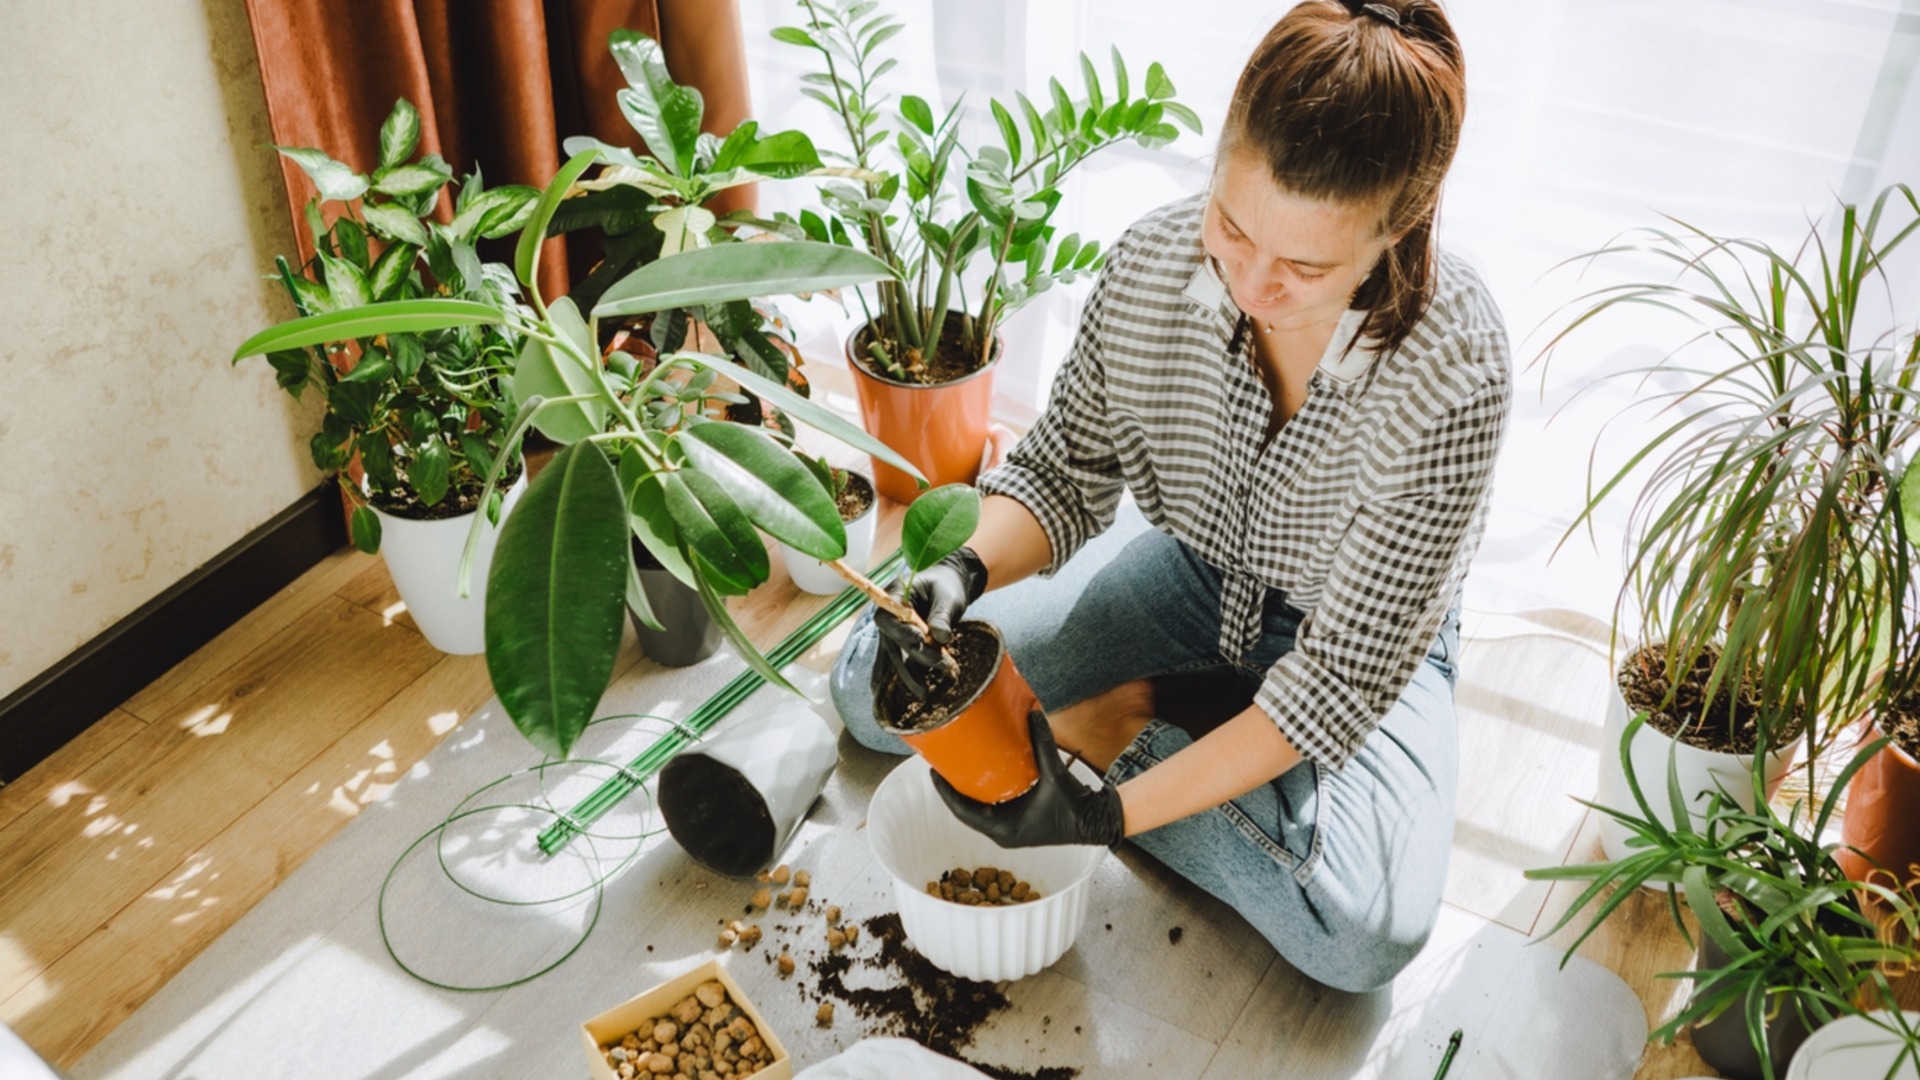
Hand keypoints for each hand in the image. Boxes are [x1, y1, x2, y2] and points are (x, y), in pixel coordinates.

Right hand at [873, 545, 987, 700]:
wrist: (949, 585)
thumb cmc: (947, 586)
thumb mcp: (948, 596)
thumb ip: (942, 615)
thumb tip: (940, 637)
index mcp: (894, 597)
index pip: (888, 618)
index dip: (900, 631)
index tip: (919, 638)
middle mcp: (889, 617)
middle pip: (893, 642)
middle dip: (914, 656)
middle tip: (939, 664)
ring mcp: (894, 632)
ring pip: (896, 657)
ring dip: (909, 675)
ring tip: (923, 694)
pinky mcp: (904, 644)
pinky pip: (900, 662)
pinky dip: (904, 677)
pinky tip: (905, 694)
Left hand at [930, 710, 1126, 848]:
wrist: (1095, 821)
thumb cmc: (1073, 806)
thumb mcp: (1054, 773)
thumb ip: (1042, 743)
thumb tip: (1033, 712)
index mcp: (1003, 829)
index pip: (963, 812)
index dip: (945, 792)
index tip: (933, 772)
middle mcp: (1002, 832)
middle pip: (966, 810)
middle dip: (952, 788)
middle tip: (941, 764)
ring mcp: (1009, 828)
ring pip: (977, 809)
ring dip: (966, 790)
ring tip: (955, 766)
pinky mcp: (1016, 822)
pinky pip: (990, 807)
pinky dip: (982, 792)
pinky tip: (978, 774)